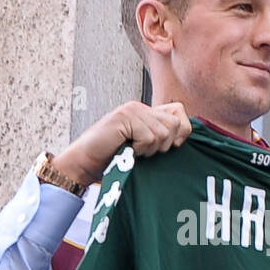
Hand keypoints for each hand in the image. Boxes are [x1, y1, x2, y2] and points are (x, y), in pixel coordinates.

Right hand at [52, 101, 192, 184]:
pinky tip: (127, 149)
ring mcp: (132, 110)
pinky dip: (140, 149)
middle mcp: (140, 107)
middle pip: (175, 123)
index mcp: (146, 112)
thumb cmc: (113, 159)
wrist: (85, 163)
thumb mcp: (143, 148)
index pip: (180, 111)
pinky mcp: (124, 117)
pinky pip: (148, 137)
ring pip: (163, 132)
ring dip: (150, 149)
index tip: (173, 146)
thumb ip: (160, 138)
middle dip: (165, 144)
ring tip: (134, 151)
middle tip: (145, 151)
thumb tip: (184, 137)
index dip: (182, 130)